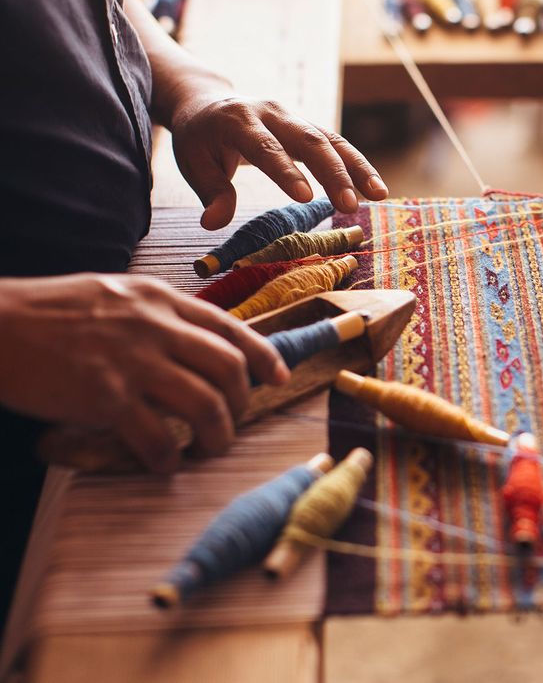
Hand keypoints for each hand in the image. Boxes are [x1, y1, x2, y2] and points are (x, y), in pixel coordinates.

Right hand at [0, 274, 289, 472]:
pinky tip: (163, 464)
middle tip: (233, 421)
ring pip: (205, 404)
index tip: (278, 377)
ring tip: (209, 449)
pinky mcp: (105, 396)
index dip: (263, 355)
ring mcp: (132, 361)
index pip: (229, 327)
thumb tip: (192, 341)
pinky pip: (156, 436)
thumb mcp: (112, 295)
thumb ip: (154, 314)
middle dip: (243, 401)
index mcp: (158, 299)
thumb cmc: (47, 313)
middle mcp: (154, 326)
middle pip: (228, 367)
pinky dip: (168, 457)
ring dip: (217, 435)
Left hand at [170, 94, 388, 229]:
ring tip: (379, 195)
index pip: (266, 146)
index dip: (286, 171)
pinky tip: (374, 188)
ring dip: (357, 168)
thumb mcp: (192, 163)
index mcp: (238, 120)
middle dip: (333, 174)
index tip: (305, 198)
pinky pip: (336, 144)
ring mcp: (293, 118)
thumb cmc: (200, 138)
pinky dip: (357, 165)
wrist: (209, 102)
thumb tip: (214, 224)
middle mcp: (272, 113)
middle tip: (349, 206)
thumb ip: (210, 192)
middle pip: (309, 140)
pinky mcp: (307, 127)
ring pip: (331, 139)